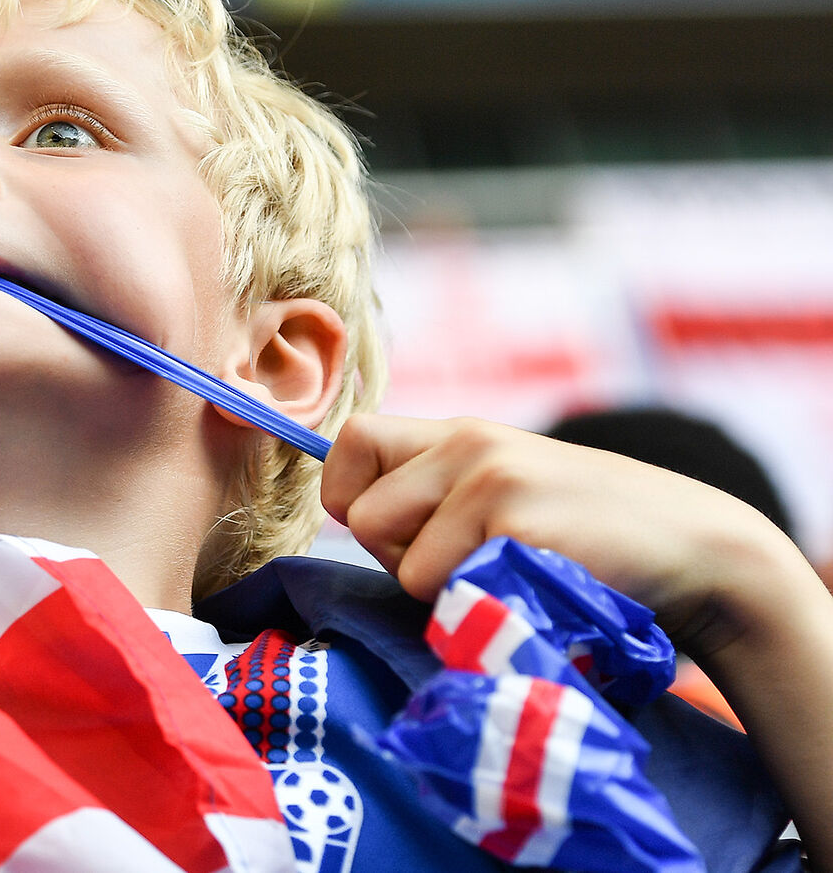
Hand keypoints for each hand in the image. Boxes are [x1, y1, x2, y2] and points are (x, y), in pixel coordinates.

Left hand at [319, 413, 801, 658]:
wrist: (690, 547)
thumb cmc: (583, 533)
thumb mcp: (503, 488)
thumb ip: (435, 492)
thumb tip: (349, 520)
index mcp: (457, 432)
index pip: (350, 442)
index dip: (349, 496)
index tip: (393, 528)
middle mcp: (469, 444)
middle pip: (361, 517)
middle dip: (398, 558)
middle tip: (465, 565)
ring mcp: (492, 480)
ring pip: (400, 562)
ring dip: (439, 590)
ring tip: (503, 578)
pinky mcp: (516, 526)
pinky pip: (446, 589)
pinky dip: (478, 607)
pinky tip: (530, 589)